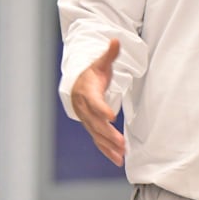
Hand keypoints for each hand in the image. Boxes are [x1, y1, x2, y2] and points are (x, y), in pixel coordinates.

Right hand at [70, 38, 125, 165]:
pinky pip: (98, 140)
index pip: (93, 101)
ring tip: (121, 155)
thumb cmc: (92, 72)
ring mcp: (86, 119)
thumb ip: (110, 54)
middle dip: (108, 134)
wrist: (77, 84)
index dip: (101, 108)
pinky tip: (118, 159)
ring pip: (96, 135)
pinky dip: (107, 150)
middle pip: (95, 123)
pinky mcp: (91, 126)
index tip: (110, 116)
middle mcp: (84, 108)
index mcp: (87, 91)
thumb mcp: (101, 62)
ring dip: (109, 146)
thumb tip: (115, 40)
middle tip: (121, 143)